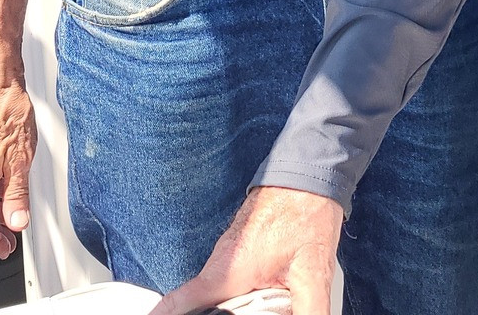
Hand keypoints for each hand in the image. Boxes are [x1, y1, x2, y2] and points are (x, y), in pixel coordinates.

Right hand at [158, 187, 344, 314]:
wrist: (310, 175)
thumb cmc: (306, 214)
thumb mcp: (312, 271)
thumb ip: (310, 310)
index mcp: (227, 272)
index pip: (181, 302)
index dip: (165, 313)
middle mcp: (220, 263)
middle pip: (203, 304)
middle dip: (212, 314)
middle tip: (243, 311)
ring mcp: (228, 256)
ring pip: (220, 295)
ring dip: (233, 307)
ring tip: (258, 306)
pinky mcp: (239, 252)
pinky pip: (231, 283)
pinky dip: (240, 297)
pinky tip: (262, 299)